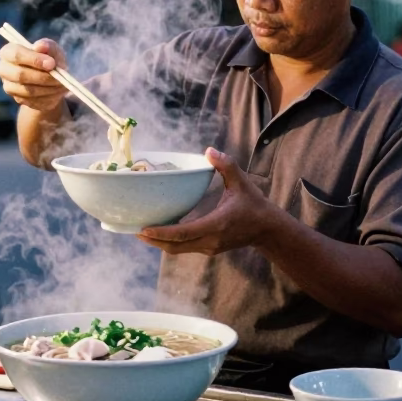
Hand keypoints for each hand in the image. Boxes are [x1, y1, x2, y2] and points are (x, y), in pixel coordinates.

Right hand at [0, 37, 68, 111]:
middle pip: (19, 75)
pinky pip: (33, 101)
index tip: (52, 63)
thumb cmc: (48, 58)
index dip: (34, 59)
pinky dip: (49, 97)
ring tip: (62, 84)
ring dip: (48, 88)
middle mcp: (3, 69)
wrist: (50, 78)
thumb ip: (47, 46)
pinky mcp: (18, 99)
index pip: (16, 55)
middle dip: (42, 77)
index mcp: (7, 52)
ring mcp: (9, 86)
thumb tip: (40, 46)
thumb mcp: (52, 49)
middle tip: (59, 77)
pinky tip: (57, 91)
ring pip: (28, 90)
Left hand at [137, 148, 269, 255]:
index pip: (183, 233)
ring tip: (143, 232)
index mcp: (216, 225)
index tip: (144, 229)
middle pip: (175, 246)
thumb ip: (226, 166)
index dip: (162, 232)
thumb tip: (209, 151)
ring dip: (160, 243)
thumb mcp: (242, 183)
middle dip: (154, 240)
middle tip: (135, 230)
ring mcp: (209, 248)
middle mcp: (210, 240)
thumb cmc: (253, 205)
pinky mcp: (208, 249)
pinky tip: (161, 231)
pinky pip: (185, 248)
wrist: (267, 229)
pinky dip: (171, 242)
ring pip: (178, 250)